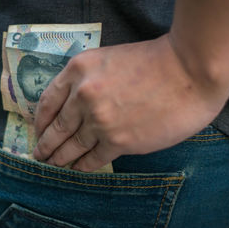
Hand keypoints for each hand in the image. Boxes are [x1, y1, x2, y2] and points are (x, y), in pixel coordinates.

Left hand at [33, 34, 227, 171]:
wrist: (190, 72)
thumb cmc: (154, 61)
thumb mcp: (109, 58)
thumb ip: (87, 80)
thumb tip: (73, 106)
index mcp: (78, 70)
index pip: (48, 101)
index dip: (40, 121)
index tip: (38, 131)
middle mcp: (83, 95)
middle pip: (57, 127)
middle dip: (45, 144)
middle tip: (39, 155)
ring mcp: (99, 120)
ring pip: (71, 146)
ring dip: (60, 158)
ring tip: (54, 165)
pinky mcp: (118, 141)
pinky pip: (92, 158)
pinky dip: (82, 166)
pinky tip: (77, 169)